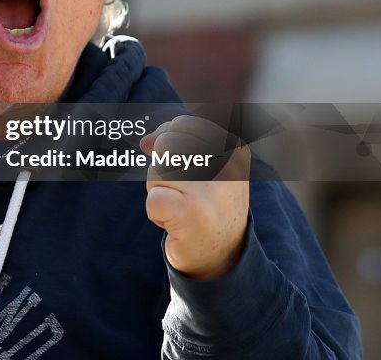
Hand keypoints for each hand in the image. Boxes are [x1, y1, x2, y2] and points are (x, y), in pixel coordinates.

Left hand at [141, 115, 250, 280]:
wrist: (222, 256)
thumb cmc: (205, 203)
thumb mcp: (203, 166)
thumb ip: (178, 143)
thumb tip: (145, 142)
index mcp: (235, 151)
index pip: (185, 125)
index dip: (166, 135)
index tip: (167, 156)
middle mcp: (228, 168)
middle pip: (167, 144)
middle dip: (163, 168)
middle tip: (181, 191)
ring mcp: (211, 192)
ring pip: (157, 172)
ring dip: (159, 191)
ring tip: (182, 207)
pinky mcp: (191, 214)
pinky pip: (153, 200)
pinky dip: (157, 213)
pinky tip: (178, 224)